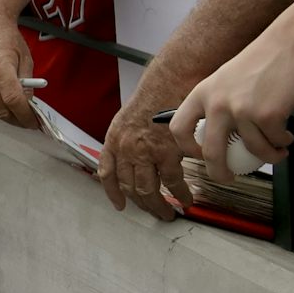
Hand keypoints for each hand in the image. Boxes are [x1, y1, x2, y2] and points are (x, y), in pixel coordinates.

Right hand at [0, 17, 37, 128]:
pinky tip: (3, 102)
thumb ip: (27, 84)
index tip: (34, 123)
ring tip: (17, 112)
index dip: (26, 116)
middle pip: (2, 111)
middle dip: (17, 119)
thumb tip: (29, 106)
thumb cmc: (7, 39)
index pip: (14, 102)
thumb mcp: (26, 60)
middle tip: (28, 121)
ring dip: (6, 114)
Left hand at [96, 97, 192, 219]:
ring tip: (169, 213)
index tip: (120, 205)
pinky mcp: (167, 153)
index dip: (112, 192)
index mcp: (114, 139)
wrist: (172, 79)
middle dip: (142, 204)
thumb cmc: (157, 93)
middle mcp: (125, 148)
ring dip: (159, 206)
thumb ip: (129, 138)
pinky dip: (180, 195)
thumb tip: (136, 156)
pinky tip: (186, 200)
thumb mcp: (131, 116)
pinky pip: (172, 183)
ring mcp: (144, 152)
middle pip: (129, 186)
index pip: (107, 172)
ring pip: (148, 190)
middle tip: (155, 212)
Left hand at [168, 36, 293, 181]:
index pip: (178, 128)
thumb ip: (214, 105)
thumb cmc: (257, 64)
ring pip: (253, 151)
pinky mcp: (267, 115)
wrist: (286, 46)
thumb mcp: (222, 81)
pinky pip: (274, 142)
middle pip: (211, 152)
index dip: (186, 148)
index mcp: (201, 95)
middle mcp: (217, 104)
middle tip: (228, 178)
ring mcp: (241, 111)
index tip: (199, 156)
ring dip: (269, 157)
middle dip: (219, 173)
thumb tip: (212, 137)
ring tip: (277, 153)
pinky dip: (283, 144)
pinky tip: (287, 137)